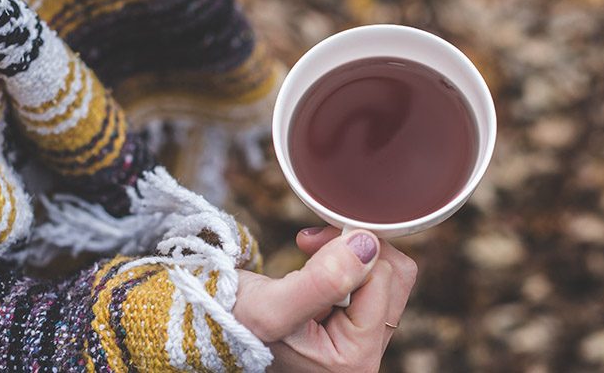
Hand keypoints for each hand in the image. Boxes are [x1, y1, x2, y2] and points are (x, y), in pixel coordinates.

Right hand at [233, 227, 417, 371]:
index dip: (348, 249)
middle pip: (395, 277)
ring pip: (388, 273)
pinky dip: (346, 258)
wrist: (208, 321)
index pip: (382, 280)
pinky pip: (373, 276)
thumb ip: (322, 281)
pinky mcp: (353, 322)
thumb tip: (369, 246)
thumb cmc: (230, 321)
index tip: (307, 243)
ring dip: (349, 251)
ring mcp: (362, 338)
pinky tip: (314, 262)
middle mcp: (365, 354)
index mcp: (354, 360)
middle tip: (309, 243)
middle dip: (354, 249)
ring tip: (310, 252)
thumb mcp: (270, 307)